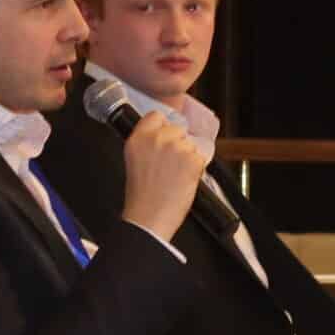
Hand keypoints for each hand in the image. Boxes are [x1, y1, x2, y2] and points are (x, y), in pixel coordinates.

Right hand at [119, 113, 209, 241]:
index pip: (156, 116)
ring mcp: (176, 147)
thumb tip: (161, 135)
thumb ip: (146, 142)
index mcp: (138, 138)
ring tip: (175, 176)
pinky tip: (183, 180)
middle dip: (178, 144)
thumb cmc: (142, 196)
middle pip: (178, 129)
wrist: (149, 217)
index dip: (163, 128)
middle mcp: (157, 138)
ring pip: (191, 144)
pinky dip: (196, 169)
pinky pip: (201, 158)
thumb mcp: (134, 160)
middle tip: (170, 165)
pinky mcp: (192, 159)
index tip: (164, 139)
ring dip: (188, 157)